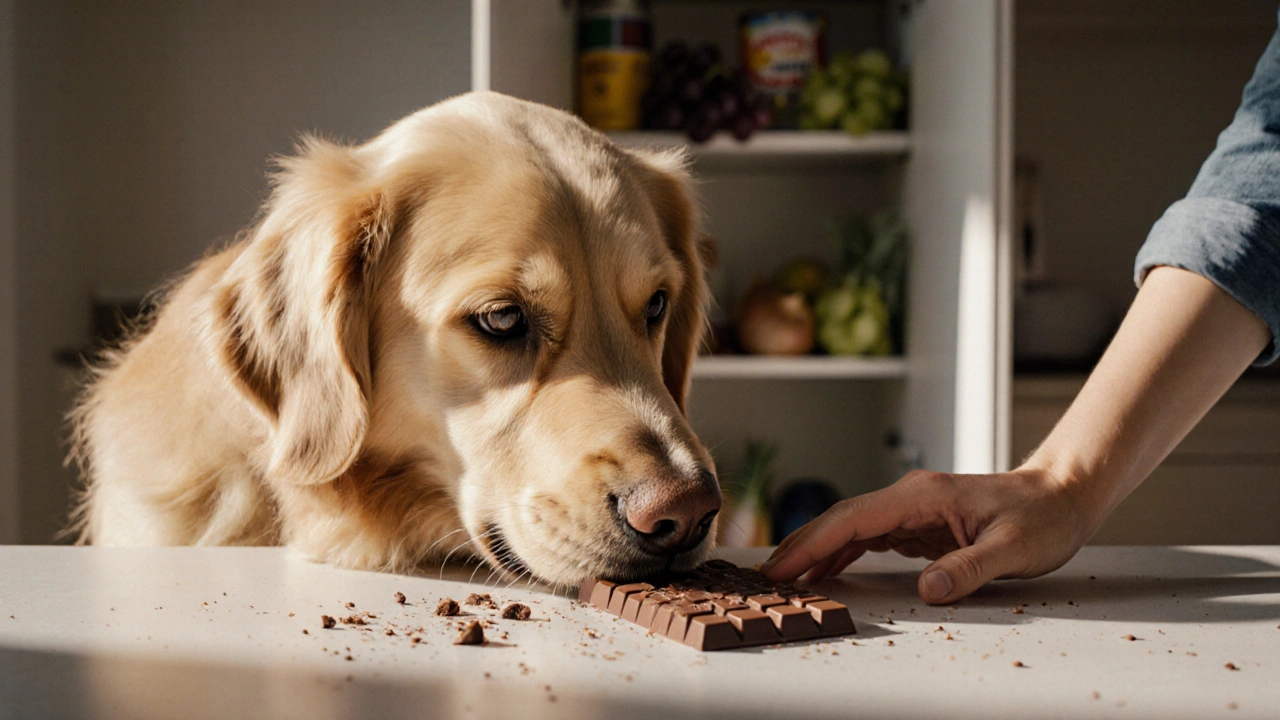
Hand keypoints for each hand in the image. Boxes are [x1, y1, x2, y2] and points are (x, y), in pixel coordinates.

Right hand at [759, 467, 1098, 604]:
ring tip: (786, 576)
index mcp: (923, 496)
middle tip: (766, 576)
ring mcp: (913, 508)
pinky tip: (827, 569)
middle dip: (800, 546)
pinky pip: (870, 536)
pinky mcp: (919, 522)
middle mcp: (910, 497)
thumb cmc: (1044, 517)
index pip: (853, 519)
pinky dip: (843, 551)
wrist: (1063, 495)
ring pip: (851, 526)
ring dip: (817, 549)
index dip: (812, 543)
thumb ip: (970, 568)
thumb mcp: (1015, 549)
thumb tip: (929, 590)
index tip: (782, 566)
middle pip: (841, 519)